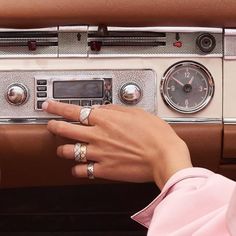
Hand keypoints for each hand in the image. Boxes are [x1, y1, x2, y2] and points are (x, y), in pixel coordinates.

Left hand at [43, 100, 191, 188]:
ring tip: (63, 149)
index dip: (58, 107)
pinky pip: (82, 171)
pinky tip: (78, 167)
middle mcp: (98, 136)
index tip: (49, 106)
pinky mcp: (104, 170)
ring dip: (63, 149)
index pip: (74, 110)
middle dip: (54, 126)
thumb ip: (116, 110)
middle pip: (66, 129)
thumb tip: (105, 108)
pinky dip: (77, 169)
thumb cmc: (155, 134)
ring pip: (69, 151)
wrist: (164, 156)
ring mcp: (99, 154)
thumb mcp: (137, 113)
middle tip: (51, 125)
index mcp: (106, 120)